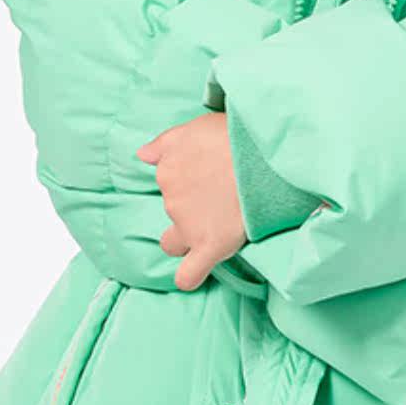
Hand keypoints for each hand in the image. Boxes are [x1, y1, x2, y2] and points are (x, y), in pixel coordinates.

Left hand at [135, 113, 246, 291]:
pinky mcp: (211, 245)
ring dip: (193, 236)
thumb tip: (142, 155)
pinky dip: (189, 276)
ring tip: (224, 223)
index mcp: (167, 170)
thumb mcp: (194, 127)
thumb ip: (165, 143)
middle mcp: (172, 199)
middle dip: (189, 213)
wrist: (263, 154)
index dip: (186, 188)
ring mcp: (189, 226)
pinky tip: (190, 277)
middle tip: (219, 202)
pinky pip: (189, 274)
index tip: (206, 184)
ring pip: (178, 242)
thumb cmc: (234, 135)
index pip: (167, 186)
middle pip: (172, 215)